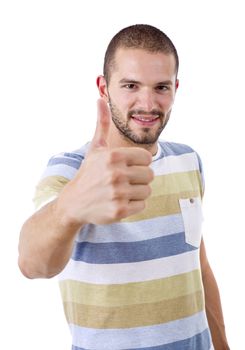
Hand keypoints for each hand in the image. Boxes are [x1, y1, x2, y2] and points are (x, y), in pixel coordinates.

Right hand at [57, 99, 153, 225]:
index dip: (139, 163)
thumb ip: (102, 124)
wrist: (74, 202)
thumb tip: (100, 99)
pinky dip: (134, 205)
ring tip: (121, 191)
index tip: (126, 167)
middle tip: (123, 181)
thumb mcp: (95, 148)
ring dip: (137, 192)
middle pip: (150, 175)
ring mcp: (117, 193)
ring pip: (147, 190)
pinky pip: (142, 205)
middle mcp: (116, 173)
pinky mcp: (119, 211)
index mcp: (114, 156)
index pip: (147, 158)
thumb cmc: (89, 173)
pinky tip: (119, 202)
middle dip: (139, 178)